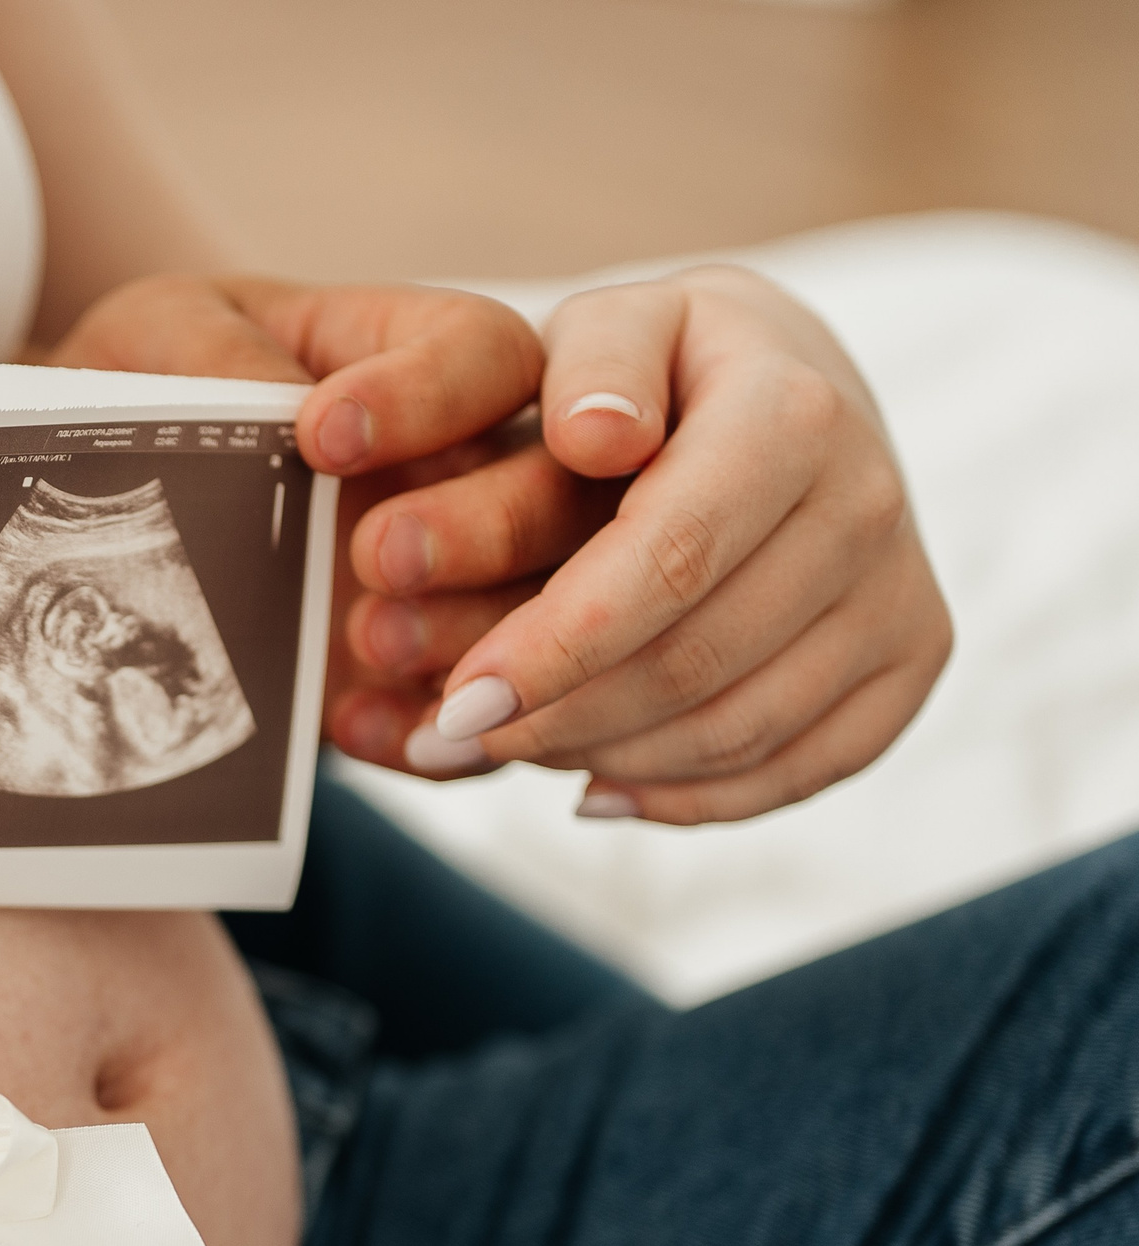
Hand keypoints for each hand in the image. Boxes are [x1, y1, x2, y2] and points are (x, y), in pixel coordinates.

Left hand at [42, 273, 549, 777]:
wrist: (91, 516)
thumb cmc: (145, 392)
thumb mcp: (157, 341)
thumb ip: (211, 354)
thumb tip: (273, 402)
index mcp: (420, 352)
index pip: (485, 352)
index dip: (432, 392)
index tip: (325, 435)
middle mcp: (474, 462)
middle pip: (559, 488)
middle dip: (488, 527)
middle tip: (379, 559)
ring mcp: (472, 579)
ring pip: (550, 611)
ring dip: (476, 638)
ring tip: (367, 644)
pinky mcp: (437, 678)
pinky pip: (485, 720)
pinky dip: (434, 737)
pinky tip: (349, 726)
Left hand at [337, 265, 952, 821]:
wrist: (777, 384)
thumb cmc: (657, 365)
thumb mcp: (609, 326)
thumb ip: (590, 365)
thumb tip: (595, 436)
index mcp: (793, 414)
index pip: (670, 560)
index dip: (557, 646)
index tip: (458, 701)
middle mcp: (871, 501)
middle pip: (696, 662)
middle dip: (558, 715)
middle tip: (452, 734)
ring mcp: (903, 587)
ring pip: (736, 730)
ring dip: (601, 758)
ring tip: (504, 747)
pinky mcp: (915, 657)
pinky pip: (794, 769)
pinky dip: (683, 797)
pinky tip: (592, 785)